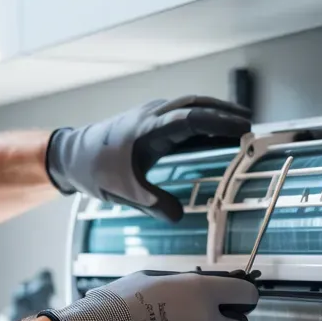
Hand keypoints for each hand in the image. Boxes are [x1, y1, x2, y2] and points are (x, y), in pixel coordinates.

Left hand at [45, 97, 252, 221]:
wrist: (71, 155)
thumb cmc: (97, 172)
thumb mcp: (125, 193)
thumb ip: (154, 205)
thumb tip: (179, 216)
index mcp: (147, 130)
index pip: (190, 119)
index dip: (218, 123)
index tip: (242, 128)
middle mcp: (152, 115)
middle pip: (195, 104)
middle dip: (224, 111)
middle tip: (250, 122)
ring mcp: (152, 114)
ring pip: (190, 104)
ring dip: (216, 111)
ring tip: (241, 121)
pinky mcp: (152, 119)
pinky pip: (183, 113)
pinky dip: (203, 117)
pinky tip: (216, 128)